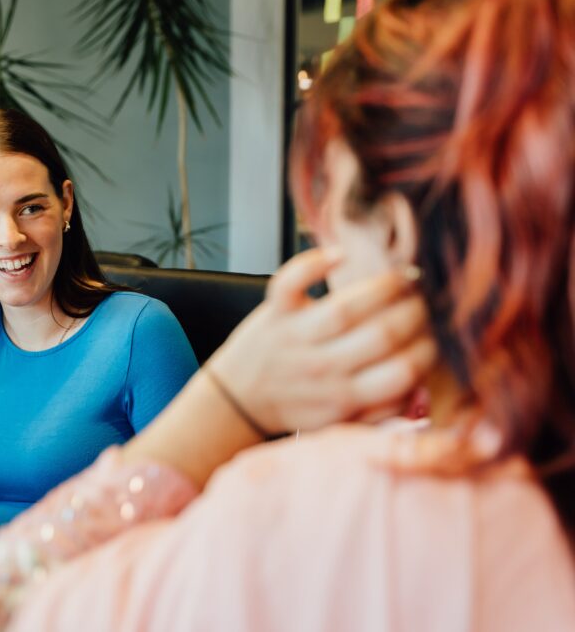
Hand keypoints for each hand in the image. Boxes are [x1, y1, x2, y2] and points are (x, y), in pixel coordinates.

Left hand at [211, 247, 436, 434]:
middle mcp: (321, 368)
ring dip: (384, 287)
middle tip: (428, 304)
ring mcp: (296, 338)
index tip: (439, 336)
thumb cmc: (297, 404)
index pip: (403, 372)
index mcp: (345, 398)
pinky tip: (341, 256)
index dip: (430, 349)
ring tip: (405, 278)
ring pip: (347, 308)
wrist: (239, 399)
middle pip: (382, 336)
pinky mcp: (274, 313)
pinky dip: (315, 262)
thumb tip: (424, 390)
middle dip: (416, 314)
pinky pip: (292, 282)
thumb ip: (382, 411)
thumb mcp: (341, 421)